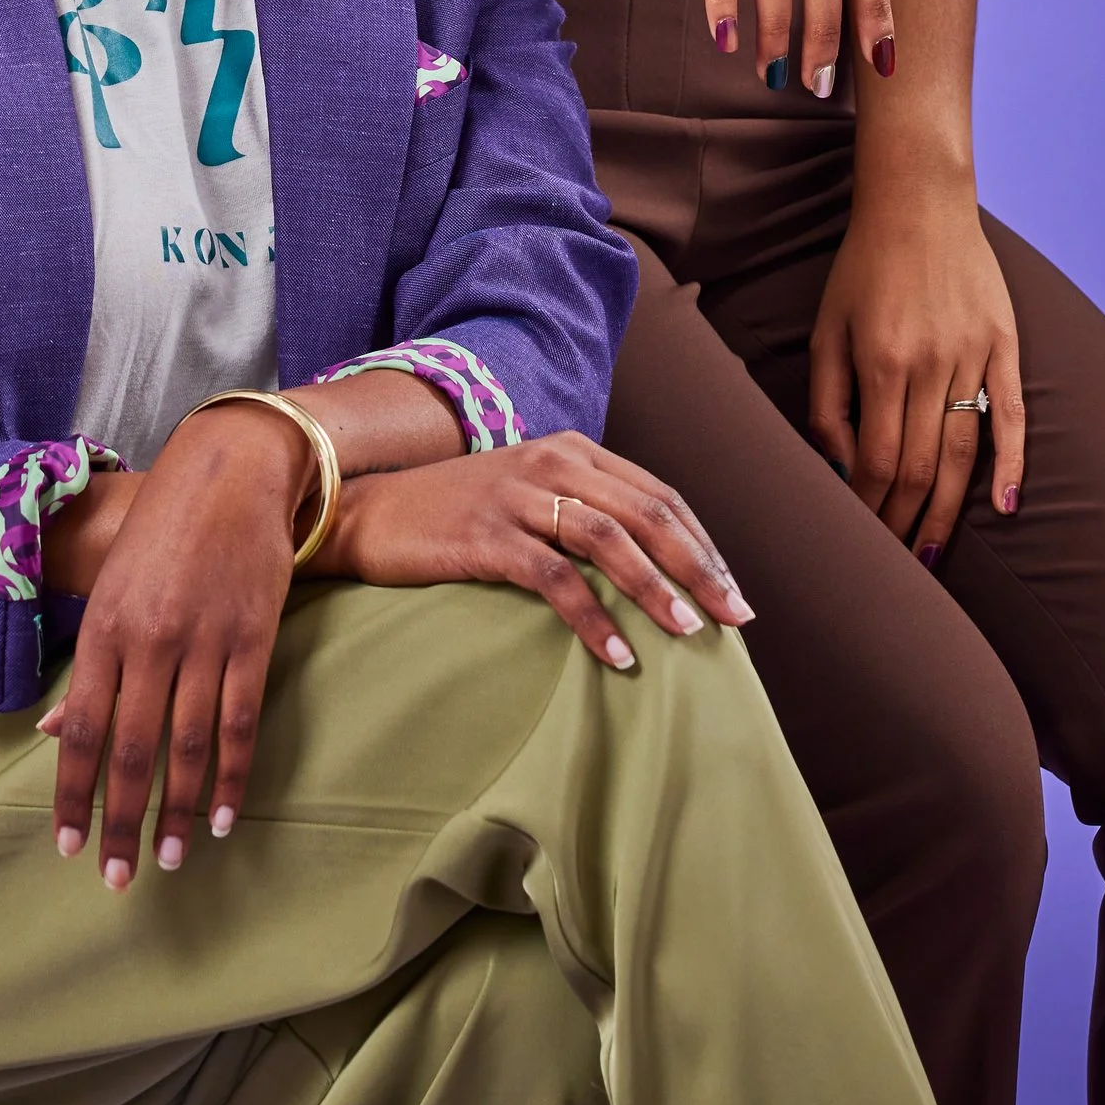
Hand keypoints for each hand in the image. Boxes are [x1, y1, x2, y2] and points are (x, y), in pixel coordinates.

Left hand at [39, 402, 302, 887]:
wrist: (231, 471)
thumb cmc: (161, 531)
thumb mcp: (111, 589)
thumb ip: (89, 666)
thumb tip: (54, 734)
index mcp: (107, 629)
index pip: (84, 730)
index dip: (75, 794)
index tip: (68, 847)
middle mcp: (151, 640)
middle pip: (133, 750)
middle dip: (122, 820)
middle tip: (118, 877)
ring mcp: (205, 641)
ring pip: (187, 746)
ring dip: (176, 811)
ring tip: (168, 859)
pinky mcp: (253, 639)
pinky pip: (240, 722)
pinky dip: (230, 777)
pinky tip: (220, 816)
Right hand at [315, 433, 752, 660]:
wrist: (370, 510)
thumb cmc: (454, 512)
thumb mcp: (526, 493)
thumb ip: (581, 509)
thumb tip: (649, 564)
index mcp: (571, 449)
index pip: (658, 493)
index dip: (701, 543)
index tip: (732, 590)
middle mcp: (552, 462)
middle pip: (646, 514)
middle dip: (697, 568)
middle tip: (734, 617)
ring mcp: (519, 496)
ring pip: (610, 540)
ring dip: (656, 589)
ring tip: (688, 633)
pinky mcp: (487, 535)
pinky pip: (555, 578)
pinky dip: (593, 617)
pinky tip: (617, 654)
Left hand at [808, 184, 1025, 558]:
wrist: (919, 201)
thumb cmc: (863, 266)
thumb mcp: (827, 326)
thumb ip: (828, 397)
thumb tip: (836, 464)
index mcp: (881, 362)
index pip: (874, 459)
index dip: (867, 507)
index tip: (858, 539)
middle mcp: (931, 364)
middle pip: (918, 466)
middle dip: (902, 521)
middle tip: (893, 566)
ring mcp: (973, 355)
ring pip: (963, 452)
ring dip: (946, 509)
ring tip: (932, 553)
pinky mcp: (1005, 344)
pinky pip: (1012, 414)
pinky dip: (1011, 464)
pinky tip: (1006, 508)